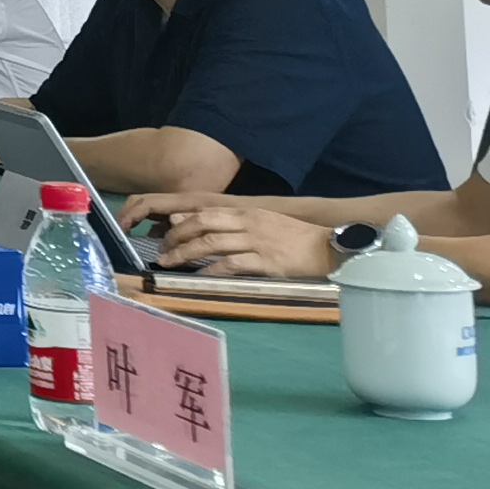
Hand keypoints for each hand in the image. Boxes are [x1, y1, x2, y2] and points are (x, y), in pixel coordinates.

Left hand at [131, 199, 344, 280]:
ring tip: (169, 263)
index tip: (165, 233)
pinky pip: (232, 264)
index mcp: (246, 212)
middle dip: (177, 236)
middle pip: (202, 224)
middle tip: (162, 249)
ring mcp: (256, 242)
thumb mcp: (263, 222)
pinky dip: (212, 270)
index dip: (180, 222)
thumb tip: (204, 225)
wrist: (327, 247)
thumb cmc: (294, 237)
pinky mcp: (266, 261)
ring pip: (211, 243)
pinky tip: (198, 276)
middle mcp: (247, 223)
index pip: (205, 212)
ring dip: (186, 253)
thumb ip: (234, 223)